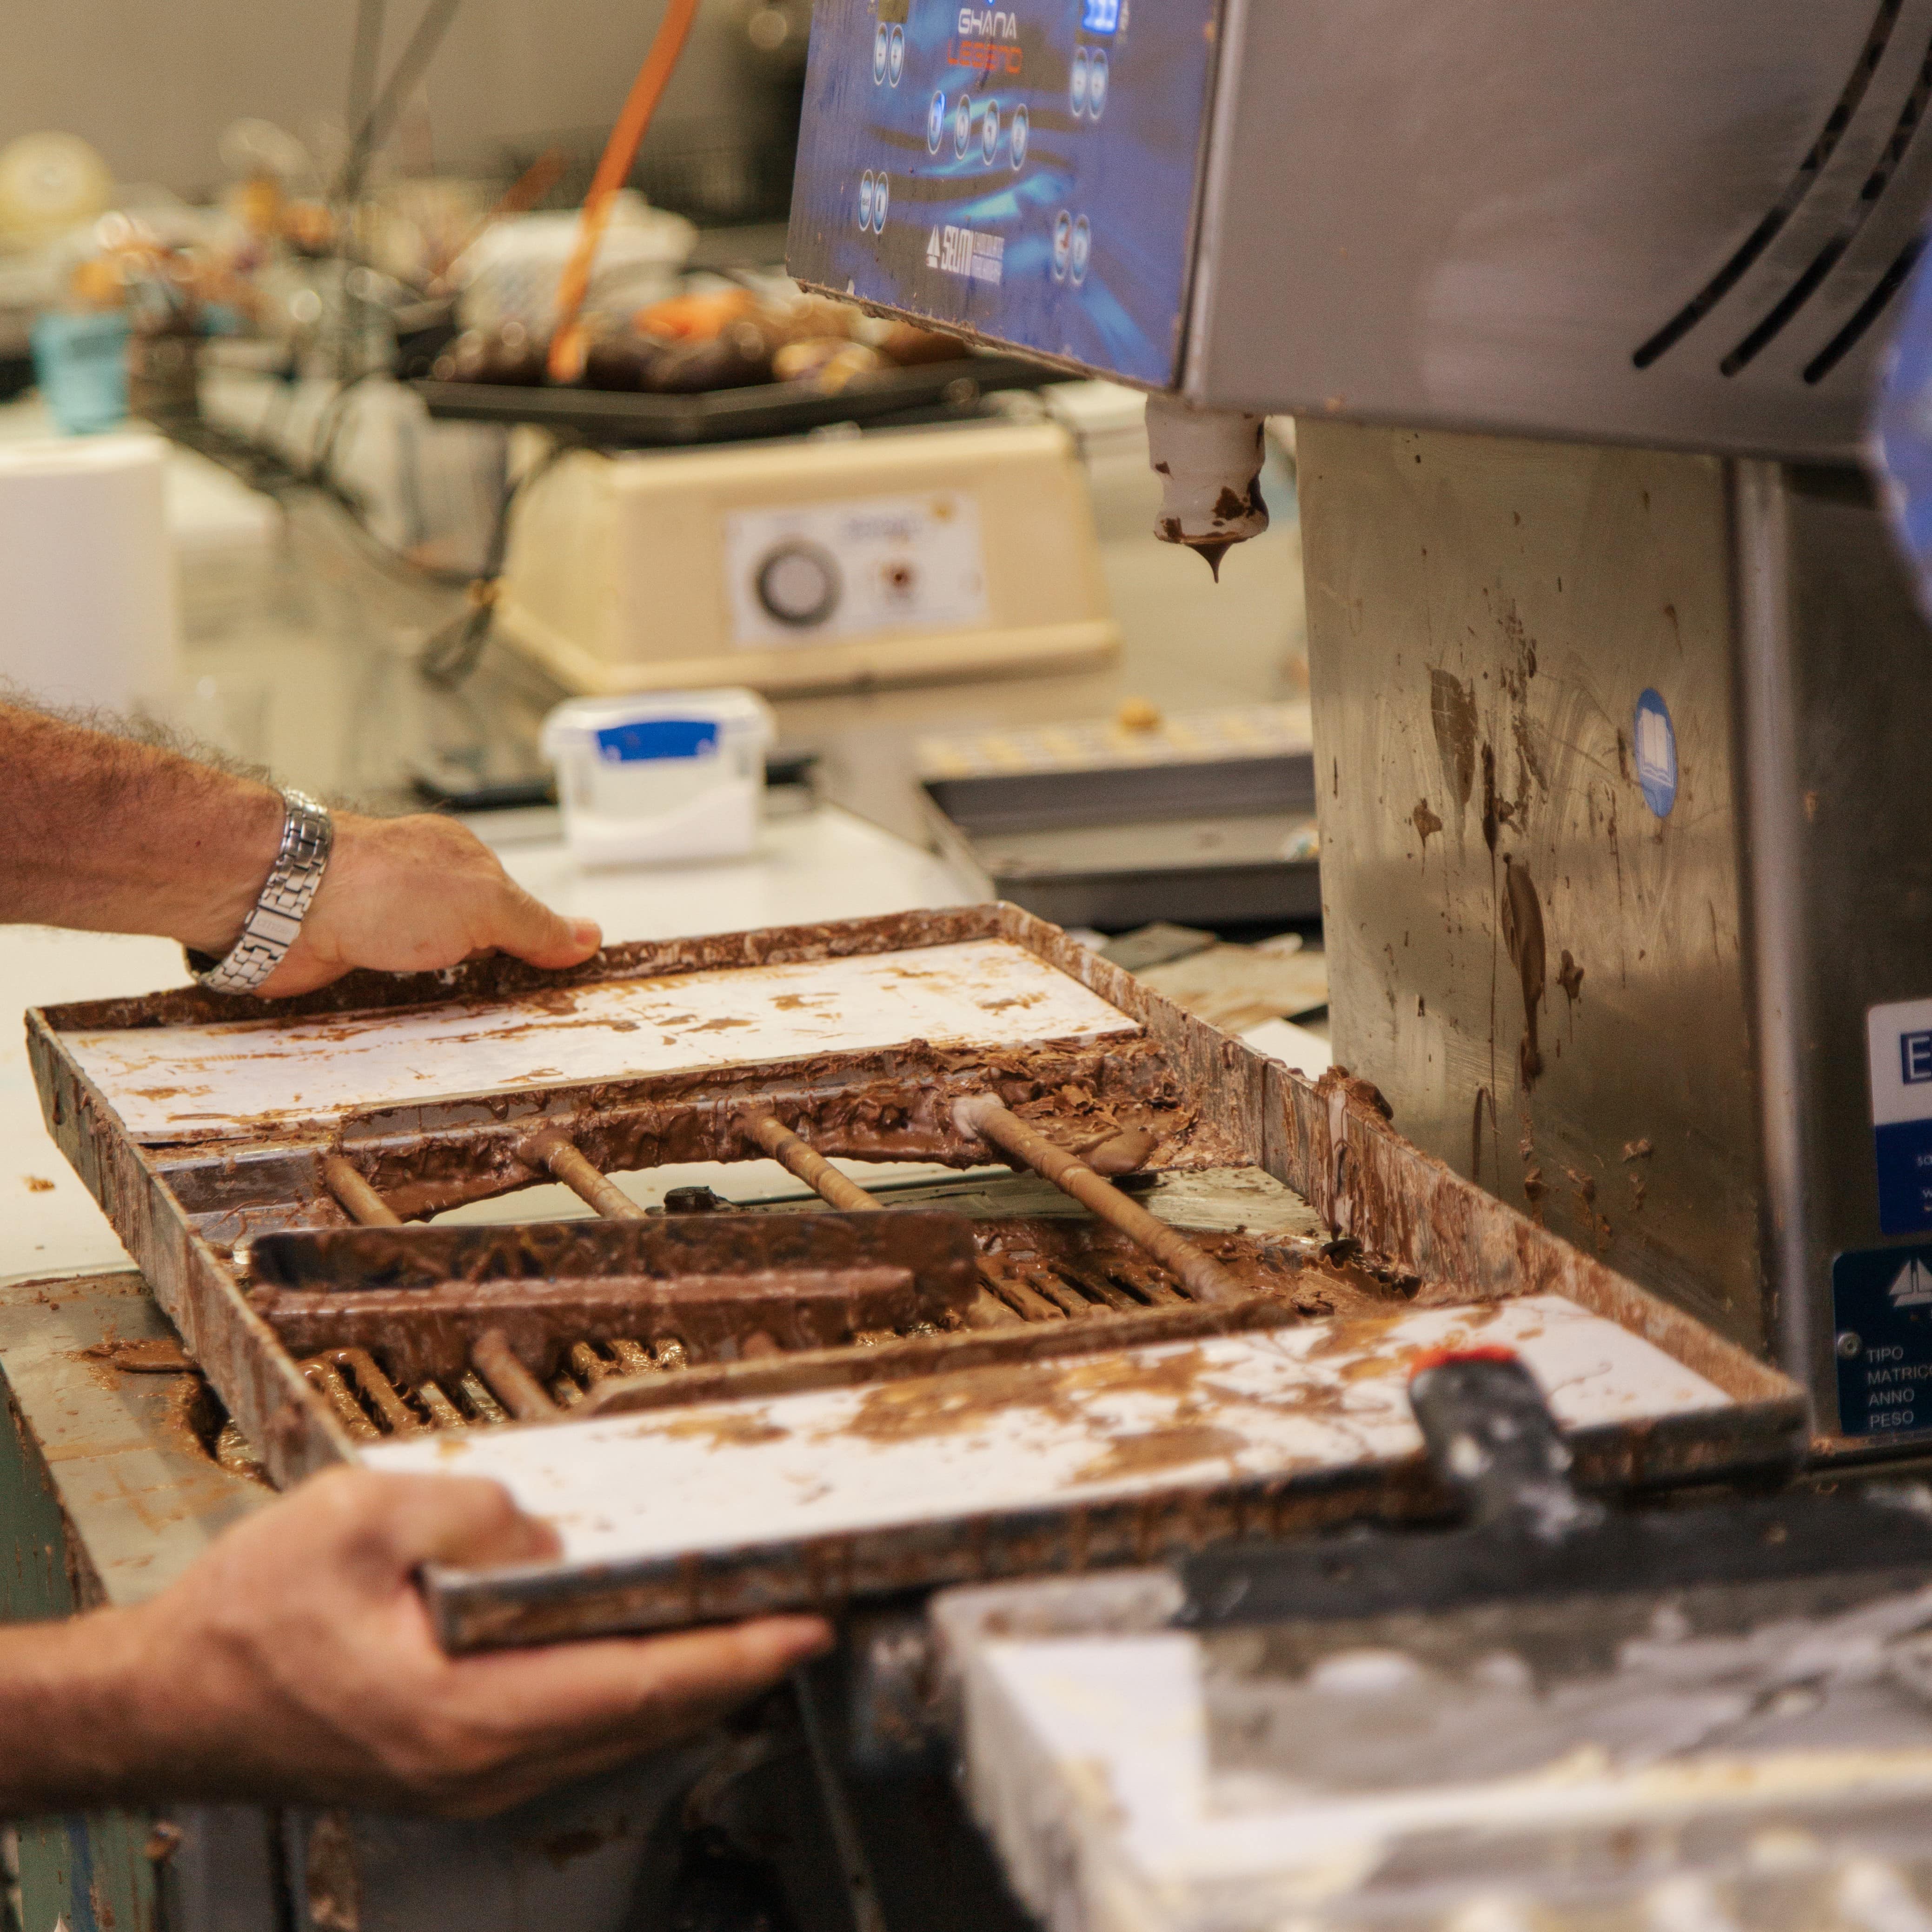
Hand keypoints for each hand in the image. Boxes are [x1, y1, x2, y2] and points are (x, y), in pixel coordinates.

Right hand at [65, 1469, 830, 1815]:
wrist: (167, 1701)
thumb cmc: (246, 1617)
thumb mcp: (359, 1516)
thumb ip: (473, 1511)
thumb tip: (547, 1535)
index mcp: (467, 1713)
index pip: (640, 1684)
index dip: (735, 1654)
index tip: (805, 1627)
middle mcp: (480, 1765)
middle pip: (642, 1718)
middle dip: (735, 1668)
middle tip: (807, 1618)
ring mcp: (468, 1777)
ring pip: (611, 1733)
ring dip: (688, 1683)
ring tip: (752, 1632)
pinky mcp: (452, 1765)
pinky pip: (569, 1733)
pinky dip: (629, 1693)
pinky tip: (652, 1659)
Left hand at [257, 813, 601, 996]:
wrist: (281, 901)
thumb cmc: (379, 886)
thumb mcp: (486, 904)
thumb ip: (536, 925)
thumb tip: (588, 936)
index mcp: (462, 864)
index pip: (518, 911)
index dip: (540, 950)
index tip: (564, 990)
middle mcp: (421, 892)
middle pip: (475, 944)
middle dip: (495, 981)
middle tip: (522, 1024)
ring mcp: (380, 924)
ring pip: (430, 974)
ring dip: (447, 1003)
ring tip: (473, 1039)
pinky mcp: (343, 957)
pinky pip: (385, 995)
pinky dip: (401, 1014)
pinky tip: (414, 1029)